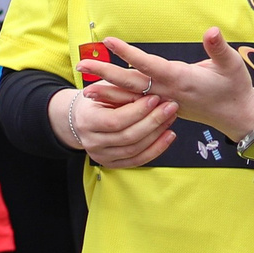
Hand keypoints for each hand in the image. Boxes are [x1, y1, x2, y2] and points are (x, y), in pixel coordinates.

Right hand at [52, 82, 177, 168]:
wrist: (83, 118)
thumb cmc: (97, 99)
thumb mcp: (105, 88)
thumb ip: (124, 92)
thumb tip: (150, 96)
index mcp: (86, 121)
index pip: (115, 120)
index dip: (138, 111)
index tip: (155, 98)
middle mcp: (92, 142)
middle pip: (128, 136)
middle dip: (153, 121)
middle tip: (170, 107)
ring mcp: (101, 156)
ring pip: (135, 149)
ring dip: (157, 134)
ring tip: (170, 118)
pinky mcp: (112, 164)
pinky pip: (138, 160)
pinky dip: (157, 149)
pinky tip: (168, 135)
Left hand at [95, 32, 253, 138]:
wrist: (237, 116)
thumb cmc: (235, 88)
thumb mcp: (232, 66)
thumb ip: (219, 48)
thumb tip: (212, 30)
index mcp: (181, 79)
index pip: (149, 65)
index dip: (128, 53)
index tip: (109, 41)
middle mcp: (168, 92)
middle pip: (131, 82)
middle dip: (106, 73)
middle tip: (81, 65)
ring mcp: (165, 102)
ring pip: (132, 97)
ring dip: (108, 92)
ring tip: (84, 89)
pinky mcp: (164, 107)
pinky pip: (138, 105)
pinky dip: (121, 103)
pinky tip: (106, 102)